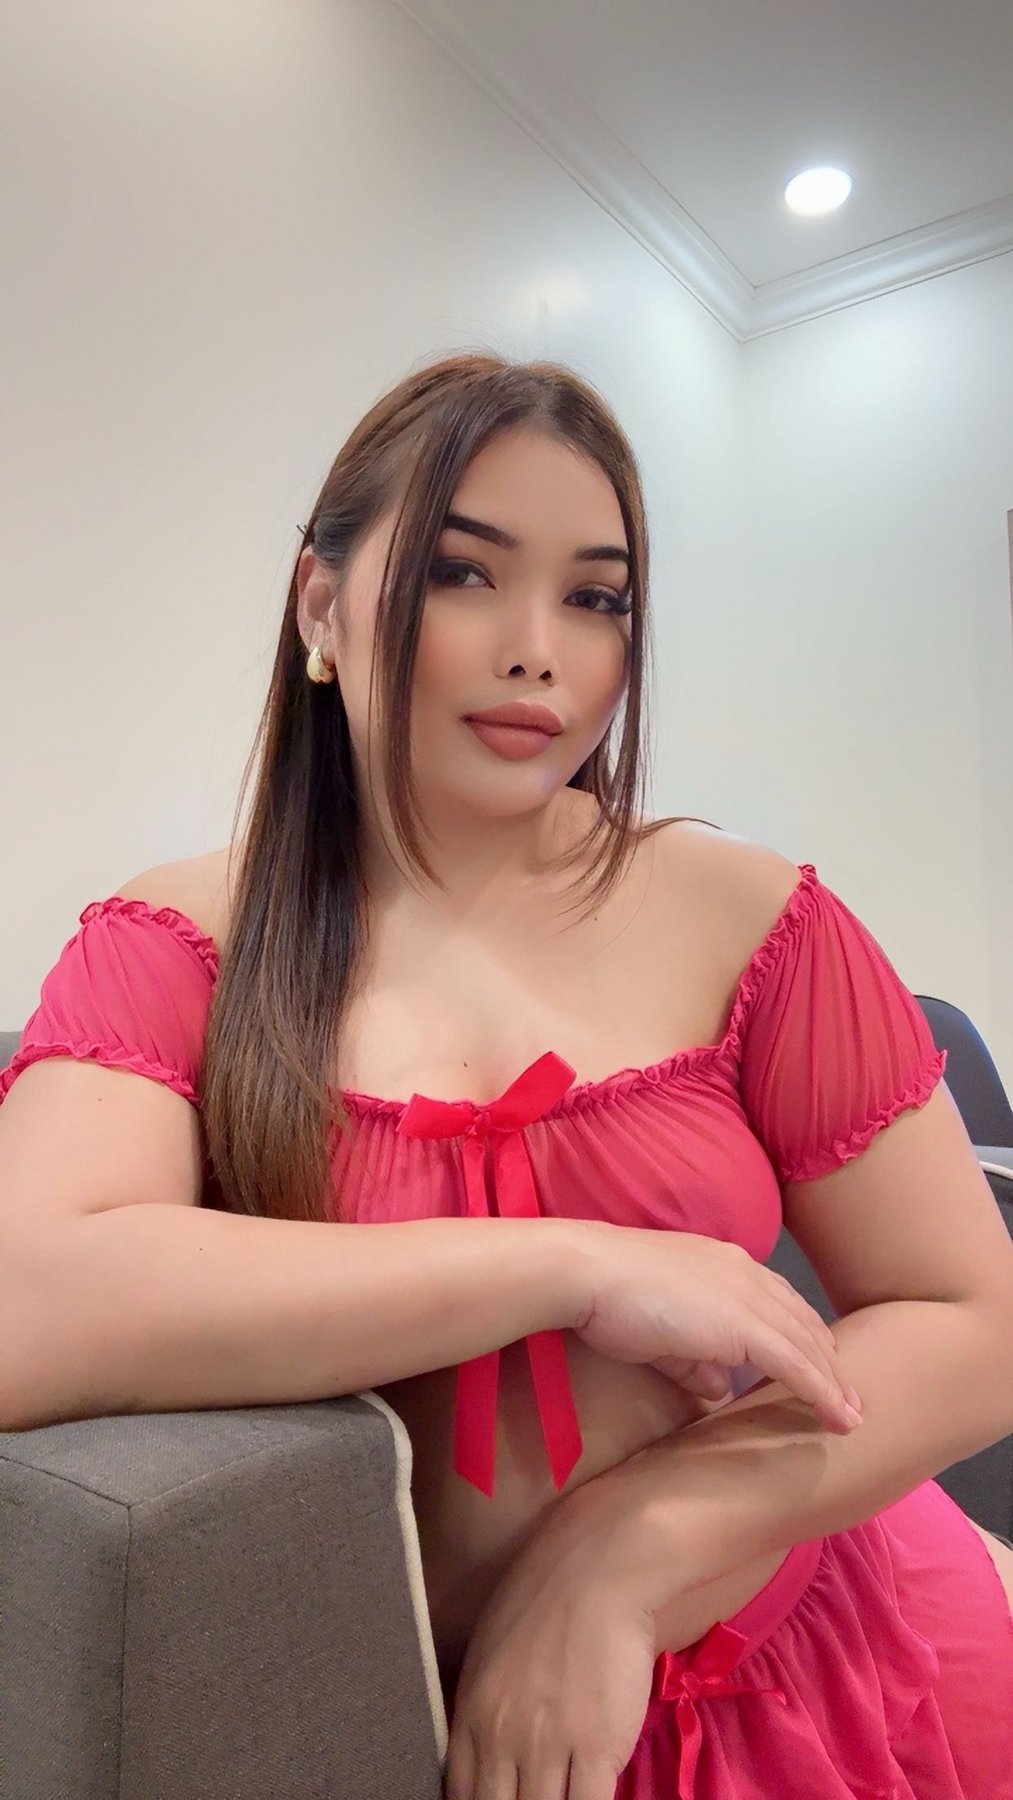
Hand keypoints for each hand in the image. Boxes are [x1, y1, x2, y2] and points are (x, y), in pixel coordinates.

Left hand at [443, 1497, 658, 1799]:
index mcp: (471, 1713)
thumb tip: (483, 1744)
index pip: (461, 1795)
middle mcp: (502, 1738)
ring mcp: (549, 1746)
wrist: (598, 1568)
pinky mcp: (598, 1749)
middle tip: (530, 1798)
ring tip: (558, 1798)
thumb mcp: (490, 1647)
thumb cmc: (546, 1593)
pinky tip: (589, 1798)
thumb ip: (484, 1704)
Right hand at [571, 1223, 863, 1433]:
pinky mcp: (745, 1326)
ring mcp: (749, 1297)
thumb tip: (717, 1387)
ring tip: (851, 1416)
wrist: (590, 1273)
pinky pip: (797, 1365)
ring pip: (808, 1346)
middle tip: (848, 1397)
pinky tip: (838, 1419)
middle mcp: (746, 1273)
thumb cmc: (609, 1295)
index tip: (818, 1365)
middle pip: (803, 1322)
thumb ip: (692, 1358)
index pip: (778, 1302)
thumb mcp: (658, 1331)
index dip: (801, 1336)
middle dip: (829, 1361)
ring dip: (835, 1383)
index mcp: (725, 1264)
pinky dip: (823, 1393)